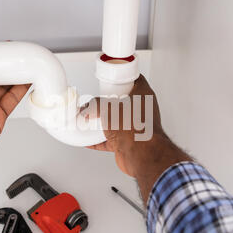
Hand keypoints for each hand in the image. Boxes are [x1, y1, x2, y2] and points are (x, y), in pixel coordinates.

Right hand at [85, 75, 191, 201]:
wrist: (141, 155)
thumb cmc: (135, 129)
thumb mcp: (108, 108)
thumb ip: (95, 106)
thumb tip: (88, 108)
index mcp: (144, 95)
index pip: (135, 80)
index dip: (123, 78)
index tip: (112, 78)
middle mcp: (143, 110)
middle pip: (124, 101)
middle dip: (109, 102)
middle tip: (98, 100)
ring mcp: (137, 126)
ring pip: (118, 121)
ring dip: (104, 122)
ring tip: (91, 120)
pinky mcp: (130, 142)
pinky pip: (112, 139)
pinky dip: (100, 140)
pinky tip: (90, 141)